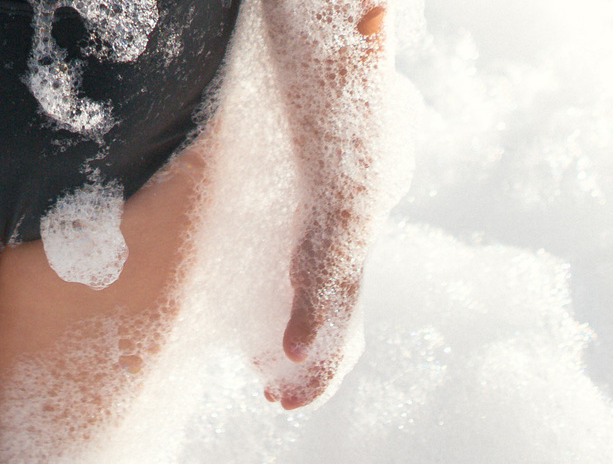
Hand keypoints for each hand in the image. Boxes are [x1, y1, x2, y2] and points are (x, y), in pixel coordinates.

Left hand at [263, 210, 365, 409]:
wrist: (340, 209)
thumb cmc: (328, 248)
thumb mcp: (314, 285)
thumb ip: (306, 320)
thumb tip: (295, 356)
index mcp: (346, 334)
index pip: (327, 378)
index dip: (305, 394)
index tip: (280, 403)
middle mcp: (344, 329)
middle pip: (323, 369)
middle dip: (298, 385)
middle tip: (270, 394)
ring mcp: (335, 314)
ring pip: (317, 352)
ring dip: (294, 368)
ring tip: (266, 374)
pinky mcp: (323, 297)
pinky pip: (311, 333)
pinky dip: (294, 344)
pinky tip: (272, 338)